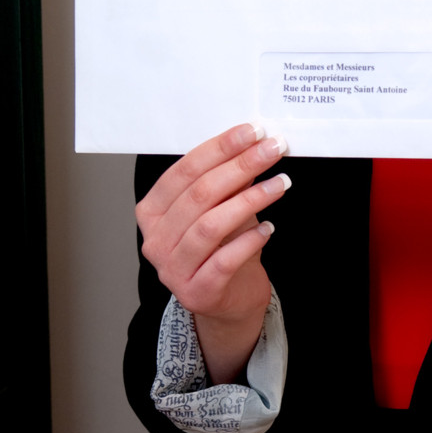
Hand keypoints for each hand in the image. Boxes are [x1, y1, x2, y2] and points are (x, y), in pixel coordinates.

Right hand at [136, 121, 289, 382]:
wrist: (229, 301)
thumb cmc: (222, 248)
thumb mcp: (221, 208)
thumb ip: (228, 181)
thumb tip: (253, 144)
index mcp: (152, 212)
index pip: (185, 171)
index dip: (220, 148)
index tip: (252, 131)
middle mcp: (155, 240)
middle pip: (199, 195)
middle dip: (240, 166)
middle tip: (272, 150)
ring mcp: (172, 269)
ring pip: (209, 225)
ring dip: (249, 200)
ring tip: (279, 184)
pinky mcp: (197, 293)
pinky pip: (224, 260)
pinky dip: (249, 241)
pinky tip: (269, 228)